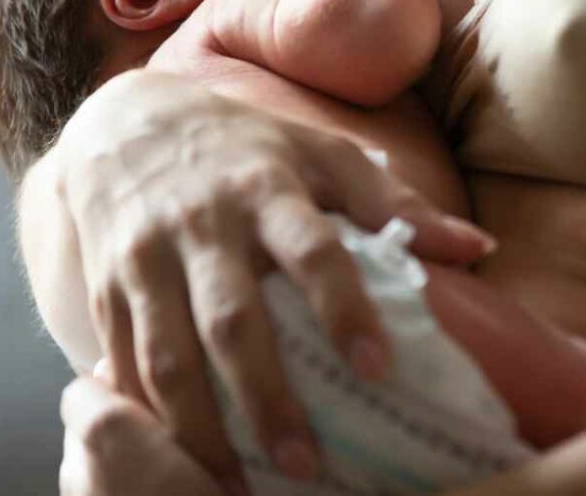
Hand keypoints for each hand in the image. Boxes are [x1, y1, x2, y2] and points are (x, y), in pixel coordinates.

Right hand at [50, 70, 493, 485]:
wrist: (129, 125)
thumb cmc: (248, 148)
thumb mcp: (322, 154)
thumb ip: (394, 202)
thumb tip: (478, 246)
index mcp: (266, 188)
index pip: (311, 251)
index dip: (344, 308)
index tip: (379, 366)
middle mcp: (202, 224)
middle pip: (231, 321)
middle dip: (266, 397)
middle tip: (307, 464)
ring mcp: (146, 259)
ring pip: (167, 356)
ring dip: (202, 428)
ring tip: (237, 486)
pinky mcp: (106, 288)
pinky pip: (123, 363)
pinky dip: (148, 417)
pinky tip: (178, 460)